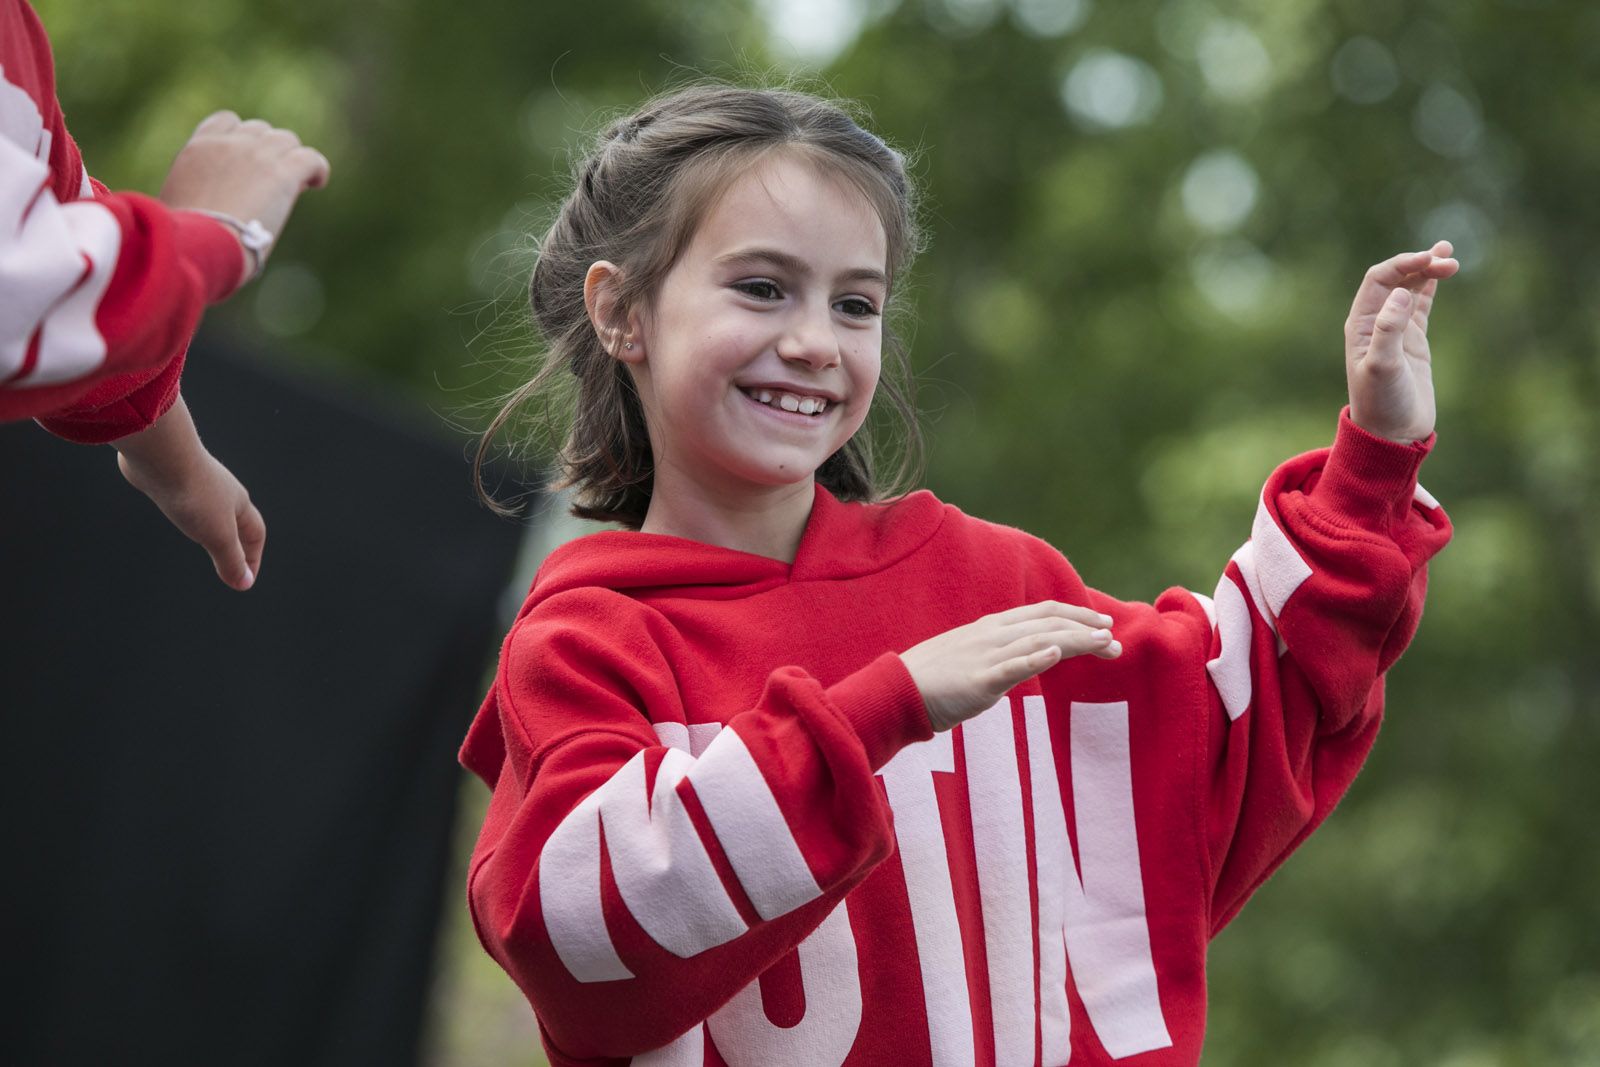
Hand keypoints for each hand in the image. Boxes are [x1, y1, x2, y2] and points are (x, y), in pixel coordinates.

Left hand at [112, 397, 265, 590]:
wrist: (162, 454)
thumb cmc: (194, 494)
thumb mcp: (217, 535)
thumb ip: (230, 560)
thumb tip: (244, 583)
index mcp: (240, 503)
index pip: (256, 535)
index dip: (253, 558)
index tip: (244, 578)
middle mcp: (223, 491)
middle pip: (236, 520)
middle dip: (235, 542)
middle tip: (228, 563)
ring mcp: (198, 482)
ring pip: (211, 507)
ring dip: (211, 526)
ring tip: (202, 539)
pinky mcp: (173, 477)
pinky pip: (187, 497)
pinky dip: (188, 511)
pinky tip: (176, 511)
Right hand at [158, 110, 330, 279]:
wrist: (199, 246)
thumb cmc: (186, 240)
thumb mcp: (181, 204)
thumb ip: (200, 191)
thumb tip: (219, 207)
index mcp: (198, 149)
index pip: (227, 121)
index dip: (244, 137)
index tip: (250, 160)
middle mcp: (228, 144)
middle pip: (261, 130)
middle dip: (269, 150)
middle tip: (273, 180)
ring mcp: (256, 155)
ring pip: (286, 140)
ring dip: (292, 158)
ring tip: (297, 183)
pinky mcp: (282, 173)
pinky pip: (310, 158)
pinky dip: (317, 169)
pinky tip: (316, 183)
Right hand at [899, 602, 1120, 731]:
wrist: (898, 691)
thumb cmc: (932, 679)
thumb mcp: (970, 657)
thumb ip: (999, 653)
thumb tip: (1026, 656)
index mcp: (991, 628)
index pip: (1042, 613)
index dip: (1076, 615)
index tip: (1102, 625)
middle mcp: (993, 635)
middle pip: (1049, 623)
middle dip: (1086, 629)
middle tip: (1114, 639)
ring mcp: (986, 656)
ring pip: (1040, 640)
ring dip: (1076, 640)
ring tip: (1105, 644)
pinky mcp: (979, 681)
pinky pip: (1012, 666)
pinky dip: (1036, 658)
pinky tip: (1058, 653)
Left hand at [1344, 241, 1459, 442]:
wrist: (1393, 433)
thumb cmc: (1382, 403)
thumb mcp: (1383, 367)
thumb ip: (1388, 330)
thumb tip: (1399, 293)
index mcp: (1361, 324)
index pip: (1379, 279)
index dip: (1403, 264)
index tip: (1431, 258)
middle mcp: (1375, 322)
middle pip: (1396, 279)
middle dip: (1420, 264)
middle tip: (1450, 262)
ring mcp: (1395, 330)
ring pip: (1410, 289)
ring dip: (1427, 271)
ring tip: (1451, 258)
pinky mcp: (1412, 341)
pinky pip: (1420, 305)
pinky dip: (1430, 288)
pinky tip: (1442, 274)